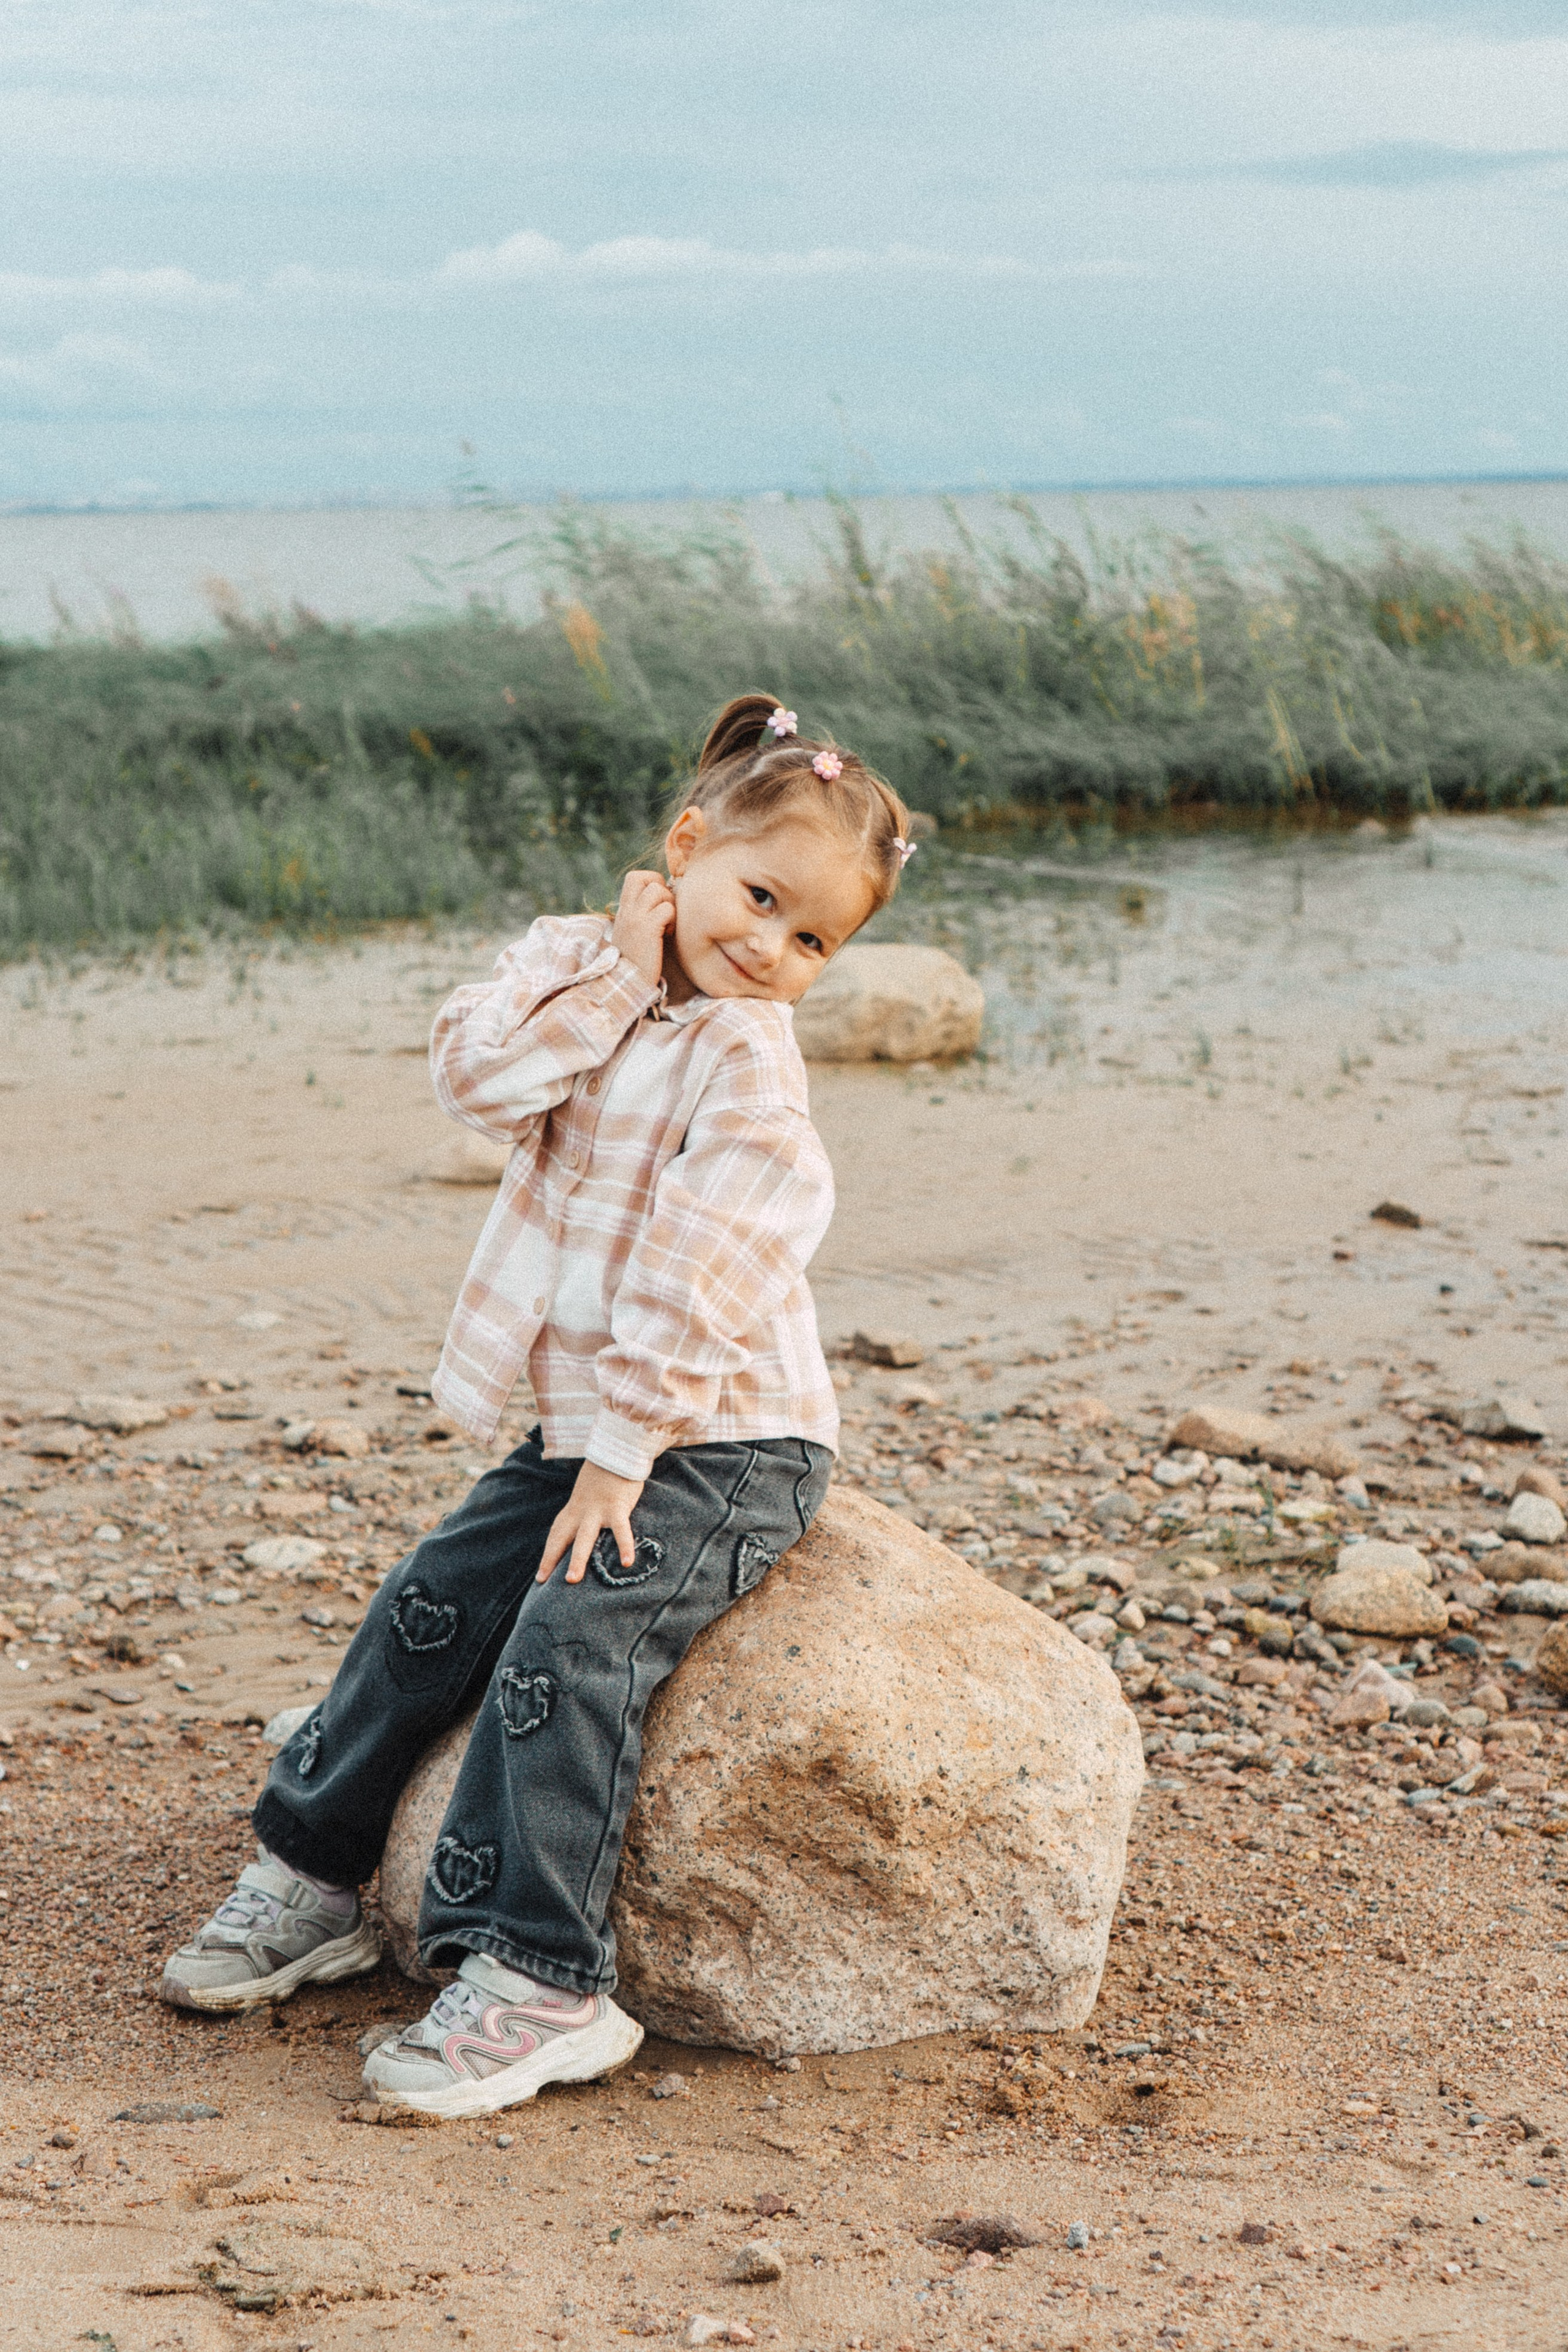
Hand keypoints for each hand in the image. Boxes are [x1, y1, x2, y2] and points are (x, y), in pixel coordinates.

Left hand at [536, 1461, 646, 1585]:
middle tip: (545, 1582)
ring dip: (578, 1558)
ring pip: (585, 1538)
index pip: (556, 1537)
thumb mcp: (586, 1500)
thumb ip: (583, 1519)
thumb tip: (583, 1544)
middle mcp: (580, 1513)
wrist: (615, 1453)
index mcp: (572, 1512)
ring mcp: (598, 1510)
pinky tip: (627, 1562)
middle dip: (553, 1560)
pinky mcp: (617, 1507)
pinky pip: (621, 1530)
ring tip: (573, 1580)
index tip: (540, 1579)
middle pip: (563, 1538)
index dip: (548, 1557)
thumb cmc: (602, 1482)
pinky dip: (624, 1546)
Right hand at [612, 869, 675, 988]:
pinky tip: (667, 935)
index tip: (657, 904)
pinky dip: (672, 920)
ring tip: (667, 925)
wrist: (625, 984)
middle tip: (664, 911)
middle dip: (663, 889)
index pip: (636, 877)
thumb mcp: (633, 934)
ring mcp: (636, 918)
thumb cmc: (635, 962)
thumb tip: (666, 902)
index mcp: (623, 910)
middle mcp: (627, 910)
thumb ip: (642, 916)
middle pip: (647, 877)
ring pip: (659, 890)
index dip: (652, 883)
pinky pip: (667, 909)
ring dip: (669, 905)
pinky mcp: (647, 929)